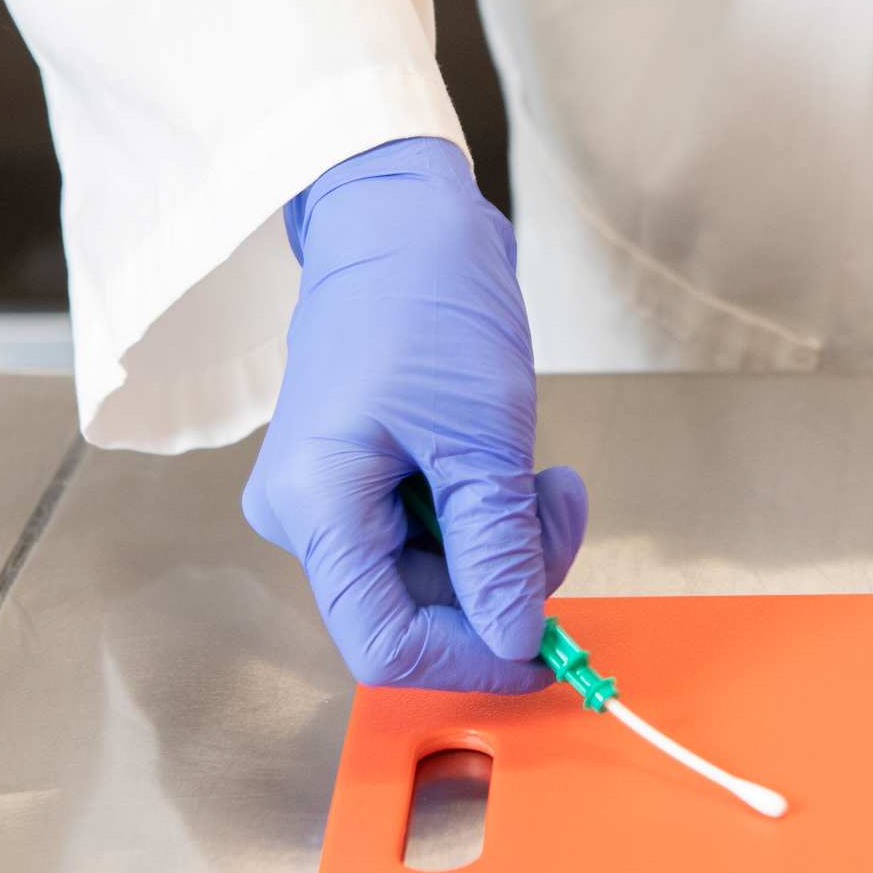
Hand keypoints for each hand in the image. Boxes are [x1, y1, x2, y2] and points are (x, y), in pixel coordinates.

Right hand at [242, 137, 587, 689]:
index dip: (470, 656)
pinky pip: (434, 533)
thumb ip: (497, 547)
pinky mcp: (366, 478)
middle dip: (506, 578)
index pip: (384, 645)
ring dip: (508, 542)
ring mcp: (335, 497)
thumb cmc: (425, 297)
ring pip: (436, 574)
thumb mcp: (482, 432)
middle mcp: (311, 514)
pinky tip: (517, 467)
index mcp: (317, 506)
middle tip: (562, 509)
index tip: (544, 643)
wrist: (398, 215)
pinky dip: (488, 515)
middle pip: (417, 610)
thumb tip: (513, 637)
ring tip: (548, 476)